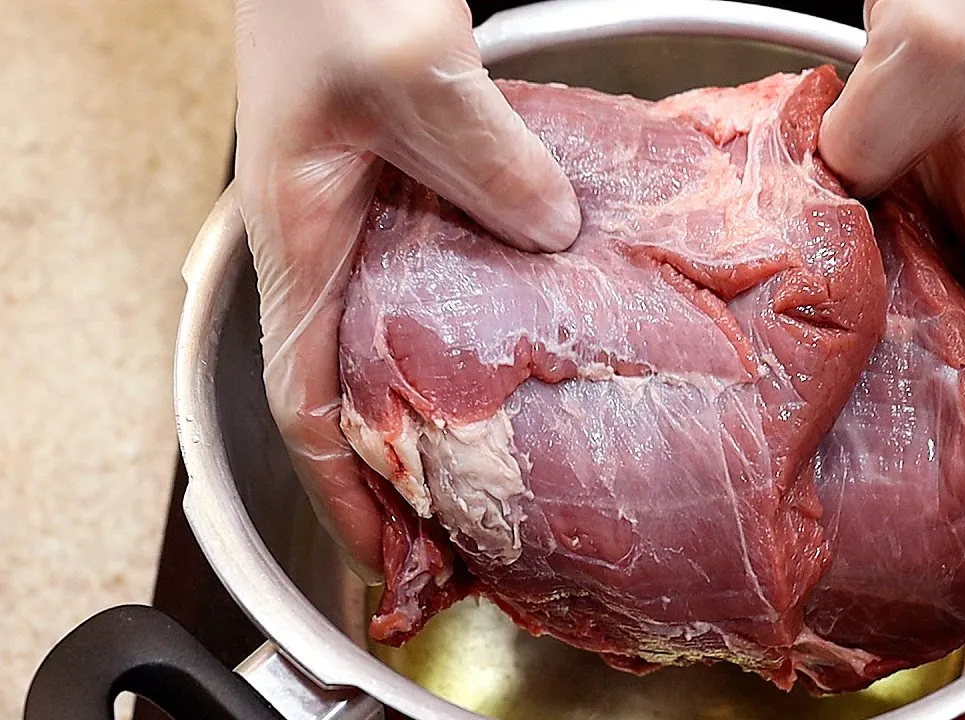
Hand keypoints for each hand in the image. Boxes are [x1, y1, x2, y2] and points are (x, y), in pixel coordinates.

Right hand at [233, 0, 581, 576]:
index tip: (387, 557)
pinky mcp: (415, 177)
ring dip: (449, 401)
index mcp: (303, 237)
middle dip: (402, 468)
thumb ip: (486, 158)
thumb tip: (553, 234)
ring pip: (406, 335)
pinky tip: (545, 328)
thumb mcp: (411, 70)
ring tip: (512, 460)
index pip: (306, 400)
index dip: (344, 490)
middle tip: (469, 531)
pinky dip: (486, 318)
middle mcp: (333, 238)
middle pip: (357, 385)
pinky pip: (451, 269)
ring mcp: (375, 211)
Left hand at [819, 0, 964, 485]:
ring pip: (900, 321)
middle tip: (884, 500)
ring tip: (813, 441)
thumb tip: (814, 191)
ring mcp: (918, 214)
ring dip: (870, 377)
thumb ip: (880, 122)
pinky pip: (841, 264)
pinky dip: (815, 303)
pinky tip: (768, 332)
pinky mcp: (869, 189)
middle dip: (937, 432)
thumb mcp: (945, 41)